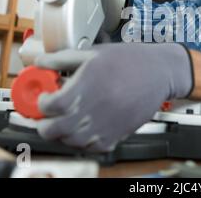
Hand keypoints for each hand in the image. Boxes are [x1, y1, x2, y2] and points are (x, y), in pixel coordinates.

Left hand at [34, 43, 192, 151]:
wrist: (160, 72)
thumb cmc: (130, 60)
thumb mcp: (93, 53)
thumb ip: (62, 59)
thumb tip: (40, 62)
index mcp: (86, 85)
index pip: (50, 106)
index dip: (41, 104)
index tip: (44, 99)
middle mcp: (94, 108)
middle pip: (54, 129)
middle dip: (45, 123)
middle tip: (48, 115)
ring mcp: (106, 124)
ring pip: (71, 142)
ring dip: (63, 133)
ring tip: (67, 120)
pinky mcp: (118, 134)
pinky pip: (92, 147)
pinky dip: (83, 142)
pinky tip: (85, 128)